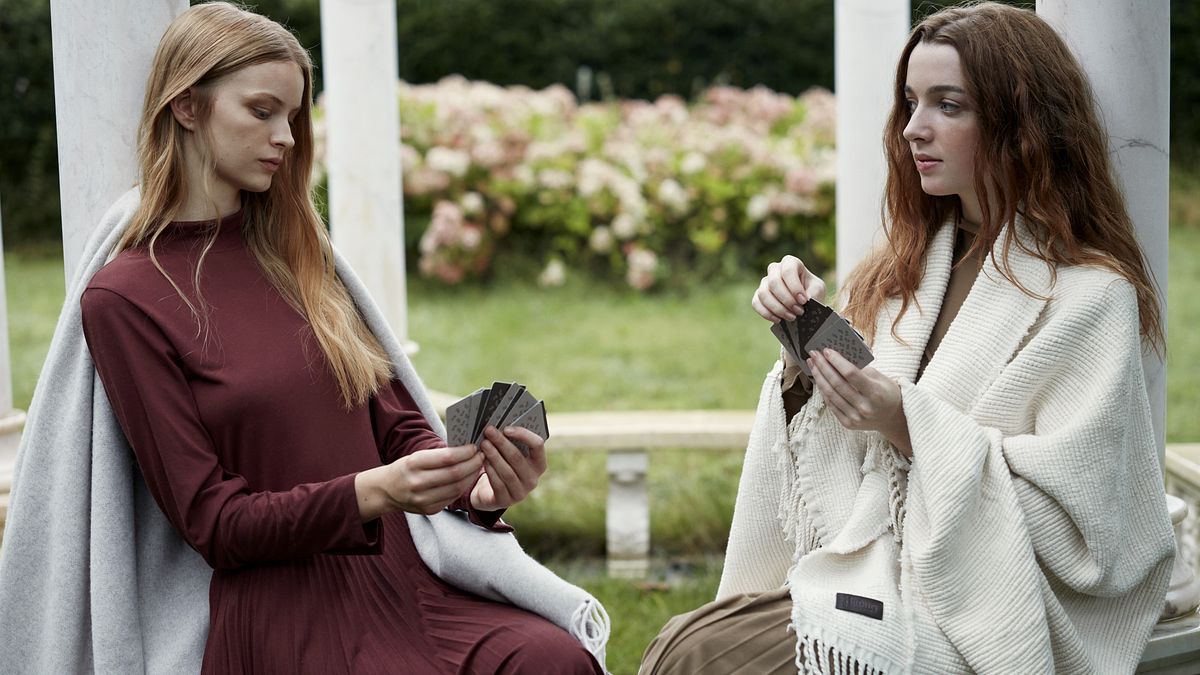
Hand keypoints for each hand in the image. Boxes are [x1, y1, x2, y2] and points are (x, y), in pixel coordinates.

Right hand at [356, 444, 483, 518]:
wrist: (386, 490)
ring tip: (478, 466)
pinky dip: (463, 487)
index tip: (475, 446)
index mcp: (413, 464)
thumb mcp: (416, 456)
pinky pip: (452, 498)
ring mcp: (423, 499)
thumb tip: (467, 448)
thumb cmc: (406, 468)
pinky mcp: (429, 510)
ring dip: (472, 476)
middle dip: (473, 463)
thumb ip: (439, 455)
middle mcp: (417, 483)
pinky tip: (468, 478)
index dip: (465, 452)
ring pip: (457, 488)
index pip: (447, 458)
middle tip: (482, 455)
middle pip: (455, 474)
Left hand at [470, 425, 548, 510]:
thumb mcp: (511, 455)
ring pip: (507, 471)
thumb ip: (511, 442)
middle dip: (502, 442)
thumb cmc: (504, 466)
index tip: (506, 428)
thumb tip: (499, 423)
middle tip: (489, 431)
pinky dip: (490, 471)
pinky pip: (498, 484)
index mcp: (539, 464)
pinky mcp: (507, 501)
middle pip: (517, 457)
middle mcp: (533, 479)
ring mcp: (521, 492)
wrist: (492, 493)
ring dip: (494, 455)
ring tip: (483, 444)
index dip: (523, 435)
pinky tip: (482, 461)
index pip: (537, 445)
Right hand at [752, 255, 826, 321]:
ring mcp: (765, 282)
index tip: (803, 301)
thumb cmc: (811, 292)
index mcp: (790, 263)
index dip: (794, 287)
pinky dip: (767, 313)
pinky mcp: (758, 295)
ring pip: (764, 293)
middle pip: (774, 282)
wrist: (804, 303)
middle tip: (798, 312)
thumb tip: (806, 298)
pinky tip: (778, 319)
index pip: (788, 270)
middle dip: (786, 300)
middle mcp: (775, 270)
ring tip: (791, 317)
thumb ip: (814, 292)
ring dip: (778, 308)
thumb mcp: (818, 289)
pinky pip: (756, 303)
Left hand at [807, 348, 912, 456]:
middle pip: (837, 384)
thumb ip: (861, 370)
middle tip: (814, 354)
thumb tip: (838, 358)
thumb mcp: (881, 378)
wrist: (892, 418)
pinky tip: (819, 379)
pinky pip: (831, 404)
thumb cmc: (886, 393)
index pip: (851, 374)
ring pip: (830, 394)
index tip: (826, 350)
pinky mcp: (848, 424)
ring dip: (819, 377)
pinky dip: (823, 390)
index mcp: (875, 393)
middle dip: (823, 366)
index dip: (836, 361)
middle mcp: (865, 407)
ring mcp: (855, 417)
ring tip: (812, 364)